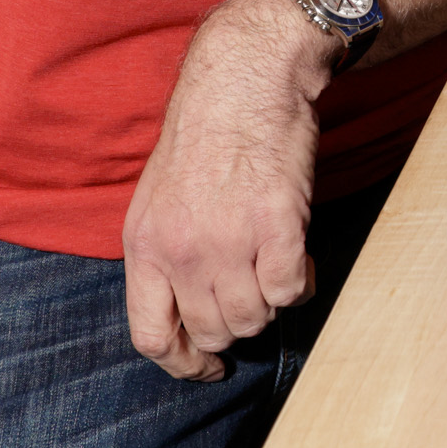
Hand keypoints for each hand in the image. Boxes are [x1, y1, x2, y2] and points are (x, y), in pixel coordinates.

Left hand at [121, 0, 332, 380]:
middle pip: (213, 332)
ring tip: (277, 268)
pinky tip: (301, 256)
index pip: (150, 336)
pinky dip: (302, 283)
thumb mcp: (159, 199)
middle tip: (254, 295)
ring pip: (254, 317)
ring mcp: (229, 239)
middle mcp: (181, 250)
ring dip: (270, 302)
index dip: (183, 365)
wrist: (246, 80)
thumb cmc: (208, 137)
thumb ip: (166, 255)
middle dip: (238, 325)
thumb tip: (188, 312)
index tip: (208, 368)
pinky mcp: (278, 224)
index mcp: (144, 246)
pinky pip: (291, 290)